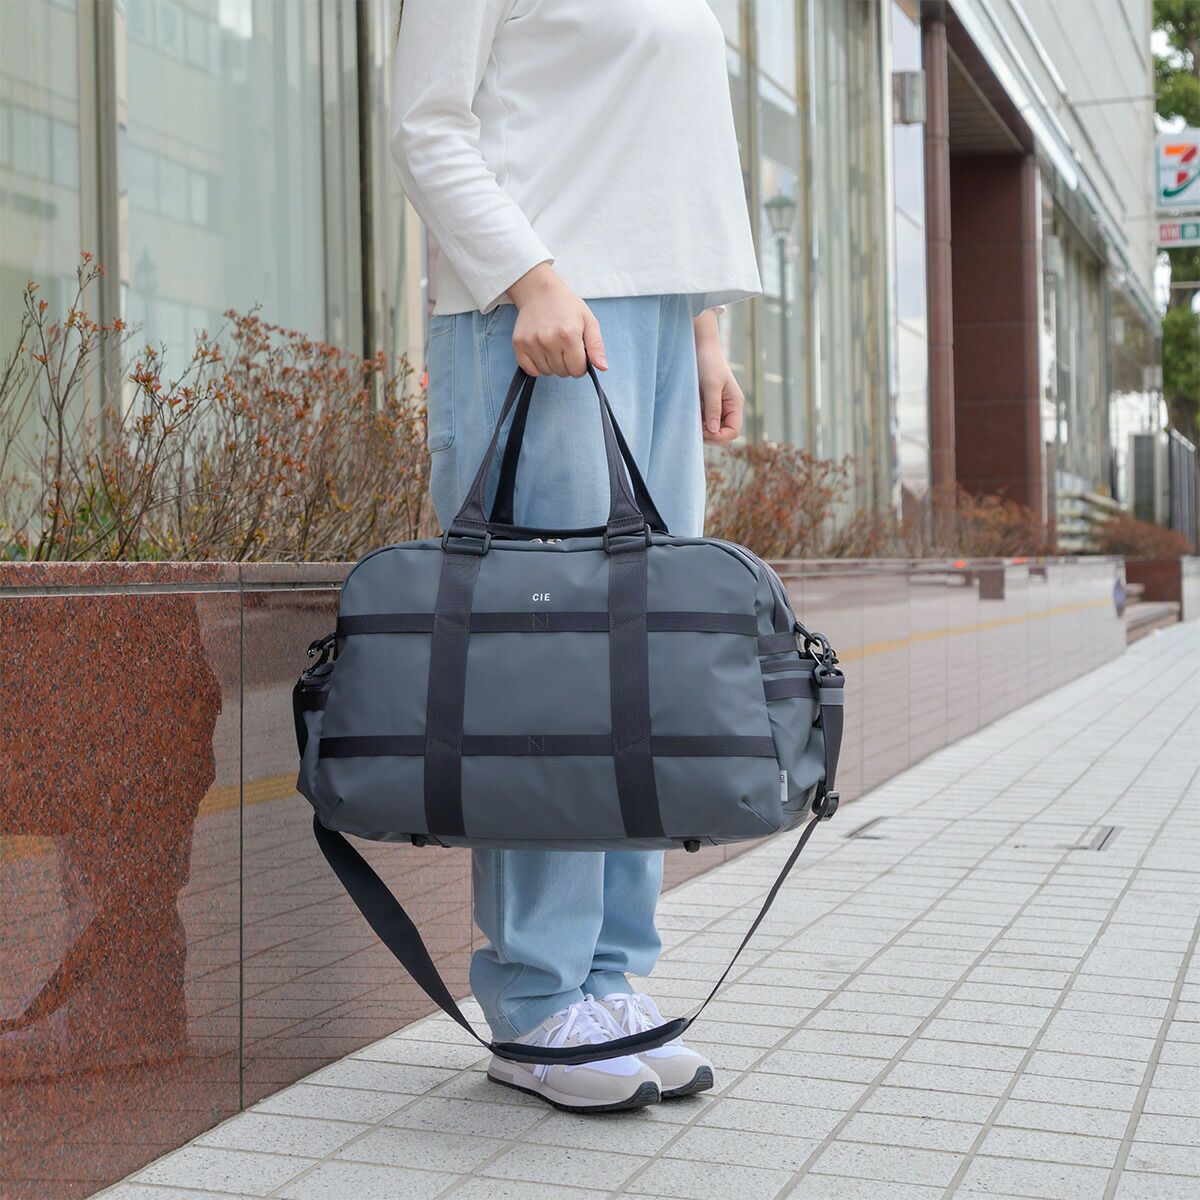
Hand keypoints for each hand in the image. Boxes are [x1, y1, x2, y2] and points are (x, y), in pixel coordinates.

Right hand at [507, 263, 606, 377]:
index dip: (580, 365)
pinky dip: (537, 366)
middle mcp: (549, 340)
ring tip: (553, 346)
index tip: (578, 353)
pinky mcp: (519, 344)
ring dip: (553, 365)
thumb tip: (602, 368)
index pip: (577, 370)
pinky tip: (542, 351)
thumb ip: (596, 347)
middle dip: (567, 364)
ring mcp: (532, 343)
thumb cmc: (567, 306)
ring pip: (547, 372)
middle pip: (563, 372)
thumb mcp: (589, 322)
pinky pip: (530, 370)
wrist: (539, 292)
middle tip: (565, 347)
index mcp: (569, 335)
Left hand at [694, 311, 742, 444]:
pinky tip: (689, 414)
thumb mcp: (711, 385)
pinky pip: (703, 420)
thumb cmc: (709, 363)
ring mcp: (717, 407)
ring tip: (692, 419)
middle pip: (723, 433)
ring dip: (702, 429)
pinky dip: (697, 421)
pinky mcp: (706, 405)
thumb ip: (713, 408)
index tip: (705, 432)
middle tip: (695, 426)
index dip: (721, 437)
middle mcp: (728, 408)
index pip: (734, 431)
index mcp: (735, 404)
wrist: (700, 347)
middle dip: (710, 435)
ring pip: (712, 429)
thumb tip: (714, 430)